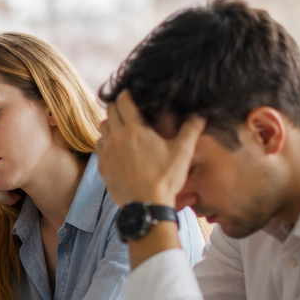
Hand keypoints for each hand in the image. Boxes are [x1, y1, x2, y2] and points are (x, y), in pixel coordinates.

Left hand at [95, 91, 203, 206]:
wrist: (146, 205)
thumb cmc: (165, 179)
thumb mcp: (183, 152)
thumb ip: (191, 129)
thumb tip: (200, 114)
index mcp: (134, 129)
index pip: (123, 100)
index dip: (127, 93)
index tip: (133, 93)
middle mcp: (116, 137)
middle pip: (110, 111)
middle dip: (119, 106)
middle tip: (129, 109)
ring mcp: (106, 151)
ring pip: (102, 127)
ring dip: (111, 123)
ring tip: (124, 128)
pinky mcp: (102, 165)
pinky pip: (99, 145)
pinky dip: (106, 141)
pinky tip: (118, 147)